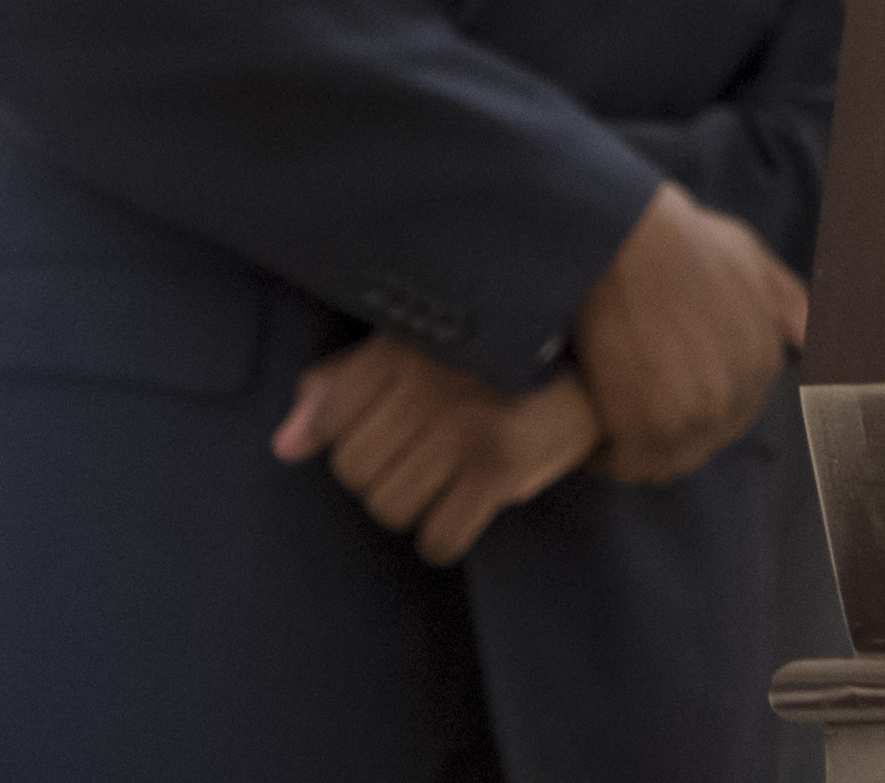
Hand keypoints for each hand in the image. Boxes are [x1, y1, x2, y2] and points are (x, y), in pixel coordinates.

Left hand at [275, 335, 601, 563]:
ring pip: (390, 508)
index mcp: (404, 346)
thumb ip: (344, 386)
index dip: (350, 434)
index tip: (388, 423)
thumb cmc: (494, 354)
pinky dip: (445, 535)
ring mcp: (465, 429)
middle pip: (355, 471)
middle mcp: (428, 385)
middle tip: (421, 453)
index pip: (331, 419)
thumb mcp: (417, 345)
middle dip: (381, 472)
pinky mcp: (501, 469)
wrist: (599, 359)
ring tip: (441, 478)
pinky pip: (438, 538)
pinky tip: (464, 506)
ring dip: (412, 504)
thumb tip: (284, 447)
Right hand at [568, 182, 804, 483]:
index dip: (697, 404)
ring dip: (640, 449)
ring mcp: (694, 415)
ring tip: (609, 425)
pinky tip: (595, 434)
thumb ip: (785, 303)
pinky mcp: (646, 428)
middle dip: (672, 430)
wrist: (627, 239)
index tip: (665, 391)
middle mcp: (739, 394)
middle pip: (704, 440)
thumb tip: (811, 339)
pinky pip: (628, 464)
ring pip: (667, 460)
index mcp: (765, 360)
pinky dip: (609, 456)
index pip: (736, 411)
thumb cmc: (683, 241)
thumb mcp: (751, 258)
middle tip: (633, 409)